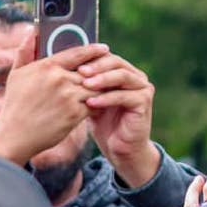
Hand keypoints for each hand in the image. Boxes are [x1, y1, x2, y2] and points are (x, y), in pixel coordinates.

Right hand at [0, 31, 107, 165]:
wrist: (15, 135)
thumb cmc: (16, 104)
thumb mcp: (16, 74)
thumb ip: (26, 51)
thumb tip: (32, 30)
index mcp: (46, 66)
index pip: (77, 53)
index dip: (93, 50)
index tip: (104, 48)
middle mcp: (58, 79)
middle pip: (90, 71)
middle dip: (101, 72)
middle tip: (112, 71)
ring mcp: (67, 96)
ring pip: (95, 87)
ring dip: (102, 89)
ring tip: (110, 88)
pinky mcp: (74, 113)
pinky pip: (95, 104)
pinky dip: (99, 104)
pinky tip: (101, 105)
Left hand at [79, 51, 159, 186]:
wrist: (121, 149)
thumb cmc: (104, 124)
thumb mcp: (91, 99)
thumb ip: (85, 84)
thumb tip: (61, 67)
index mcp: (123, 71)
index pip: (106, 56)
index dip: (89, 57)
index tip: (70, 62)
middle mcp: (136, 76)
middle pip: (116, 62)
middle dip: (96, 66)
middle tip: (79, 71)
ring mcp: (143, 88)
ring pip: (122, 76)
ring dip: (102, 79)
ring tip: (85, 84)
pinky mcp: (145, 102)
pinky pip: (125, 96)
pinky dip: (107, 98)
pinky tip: (91, 102)